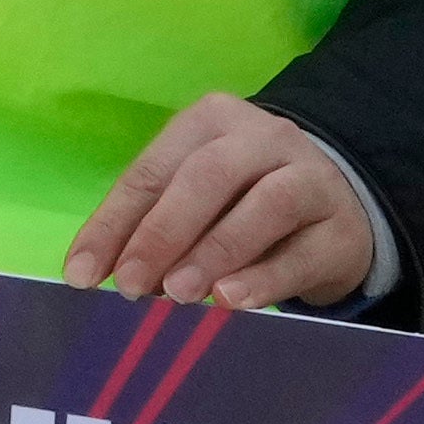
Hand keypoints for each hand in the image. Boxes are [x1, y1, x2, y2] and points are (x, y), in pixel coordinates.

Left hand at [67, 94, 373, 309]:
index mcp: (211, 122)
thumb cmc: (243, 200)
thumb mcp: (194, 199)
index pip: (153, 170)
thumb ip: (153, 224)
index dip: (114, 223)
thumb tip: (102, 273)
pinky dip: (265, 278)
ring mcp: (310, 178)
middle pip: (210, 175)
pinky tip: (233, 300)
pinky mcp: (340, 227)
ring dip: (216, 251)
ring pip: (267, 206)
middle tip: (133, 284)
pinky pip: (303, 251)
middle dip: (164, 232)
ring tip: (179, 293)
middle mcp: (263, 138)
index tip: (83, 275)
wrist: (338, 203)